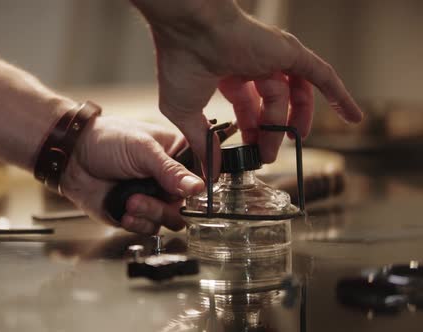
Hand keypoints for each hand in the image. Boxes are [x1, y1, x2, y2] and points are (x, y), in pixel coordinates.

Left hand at [60, 116, 203, 233]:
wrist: (72, 158)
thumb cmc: (106, 141)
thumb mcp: (142, 149)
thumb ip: (170, 169)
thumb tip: (198, 187)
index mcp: (177, 154)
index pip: (204, 172)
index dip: (205, 185)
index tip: (198, 194)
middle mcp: (169, 178)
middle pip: (189, 203)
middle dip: (168, 205)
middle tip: (147, 197)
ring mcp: (153, 197)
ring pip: (170, 219)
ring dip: (152, 214)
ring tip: (131, 202)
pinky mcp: (136, 214)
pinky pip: (149, 228)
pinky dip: (138, 224)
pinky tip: (125, 212)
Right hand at [132, 0, 362, 162]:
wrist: (190, 31)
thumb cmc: (180, 65)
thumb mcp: (186, 114)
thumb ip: (203, 141)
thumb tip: (211, 170)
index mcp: (227, 75)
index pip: (246, 107)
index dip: (249, 131)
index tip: (247, 154)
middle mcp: (251, 65)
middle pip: (272, 104)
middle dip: (271, 131)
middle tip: (268, 156)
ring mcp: (273, 58)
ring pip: (295, 94)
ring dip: (298, 119)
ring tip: (297, 141)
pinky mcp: (290, 53)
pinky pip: (322, 76)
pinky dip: (338, 95)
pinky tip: (353, 117)